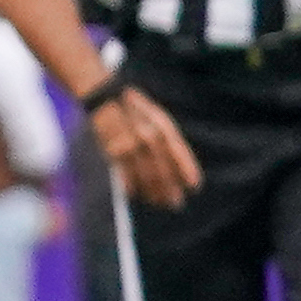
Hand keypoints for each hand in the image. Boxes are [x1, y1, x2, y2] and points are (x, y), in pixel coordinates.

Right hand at [96, 87, 202, 206]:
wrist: (105, 97)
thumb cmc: (135, 109)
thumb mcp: (157, 117)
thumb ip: (168, 139)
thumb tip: (179, 166)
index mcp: (161, 125)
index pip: (179, 152)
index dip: (187, 170)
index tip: (194, 186)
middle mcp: (148, 136)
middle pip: (162, 168)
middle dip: (169, 188)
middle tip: (175, 203)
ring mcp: (130, 144)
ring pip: (144, 175)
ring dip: (152, 191)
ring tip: (157, 202)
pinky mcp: (112, 150)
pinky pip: (123, 173)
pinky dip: (129, 185)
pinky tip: (134, 195)